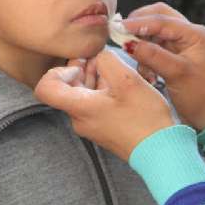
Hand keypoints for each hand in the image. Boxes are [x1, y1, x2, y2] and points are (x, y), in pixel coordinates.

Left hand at [35, 50, 174, 160]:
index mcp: (79, 108)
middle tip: (99, 57)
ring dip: (93, 76)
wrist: (160, 150)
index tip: (80, 65)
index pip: (45, 88)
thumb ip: (108, 60)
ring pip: (81, 94)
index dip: (58, 70)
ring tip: (112, 66)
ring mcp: (90, 124)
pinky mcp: (101, 126)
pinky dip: (101, 88)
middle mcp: (79, 118)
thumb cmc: (144, 119)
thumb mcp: (128, 80)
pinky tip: (118, 81)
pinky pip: (93, 103)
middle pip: (66, 87)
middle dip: (81, 68)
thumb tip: (99, 55)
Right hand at [123, 3, 204, 130]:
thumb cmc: (201, 95)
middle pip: (157, 17)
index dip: (138, 23)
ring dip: (142, 44)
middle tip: (123, 39)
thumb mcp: (176, 74)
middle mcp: (188, 34)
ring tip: (143, 67)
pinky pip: (153, 46)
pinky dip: (145, 56)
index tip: (118, 28)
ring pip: (153, 32)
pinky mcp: (174, 54)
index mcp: (195, 34)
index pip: (162, 20)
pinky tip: (148, 74)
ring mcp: (181, 43)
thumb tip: (128, 43)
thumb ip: (152, 56)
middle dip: (139, 27)